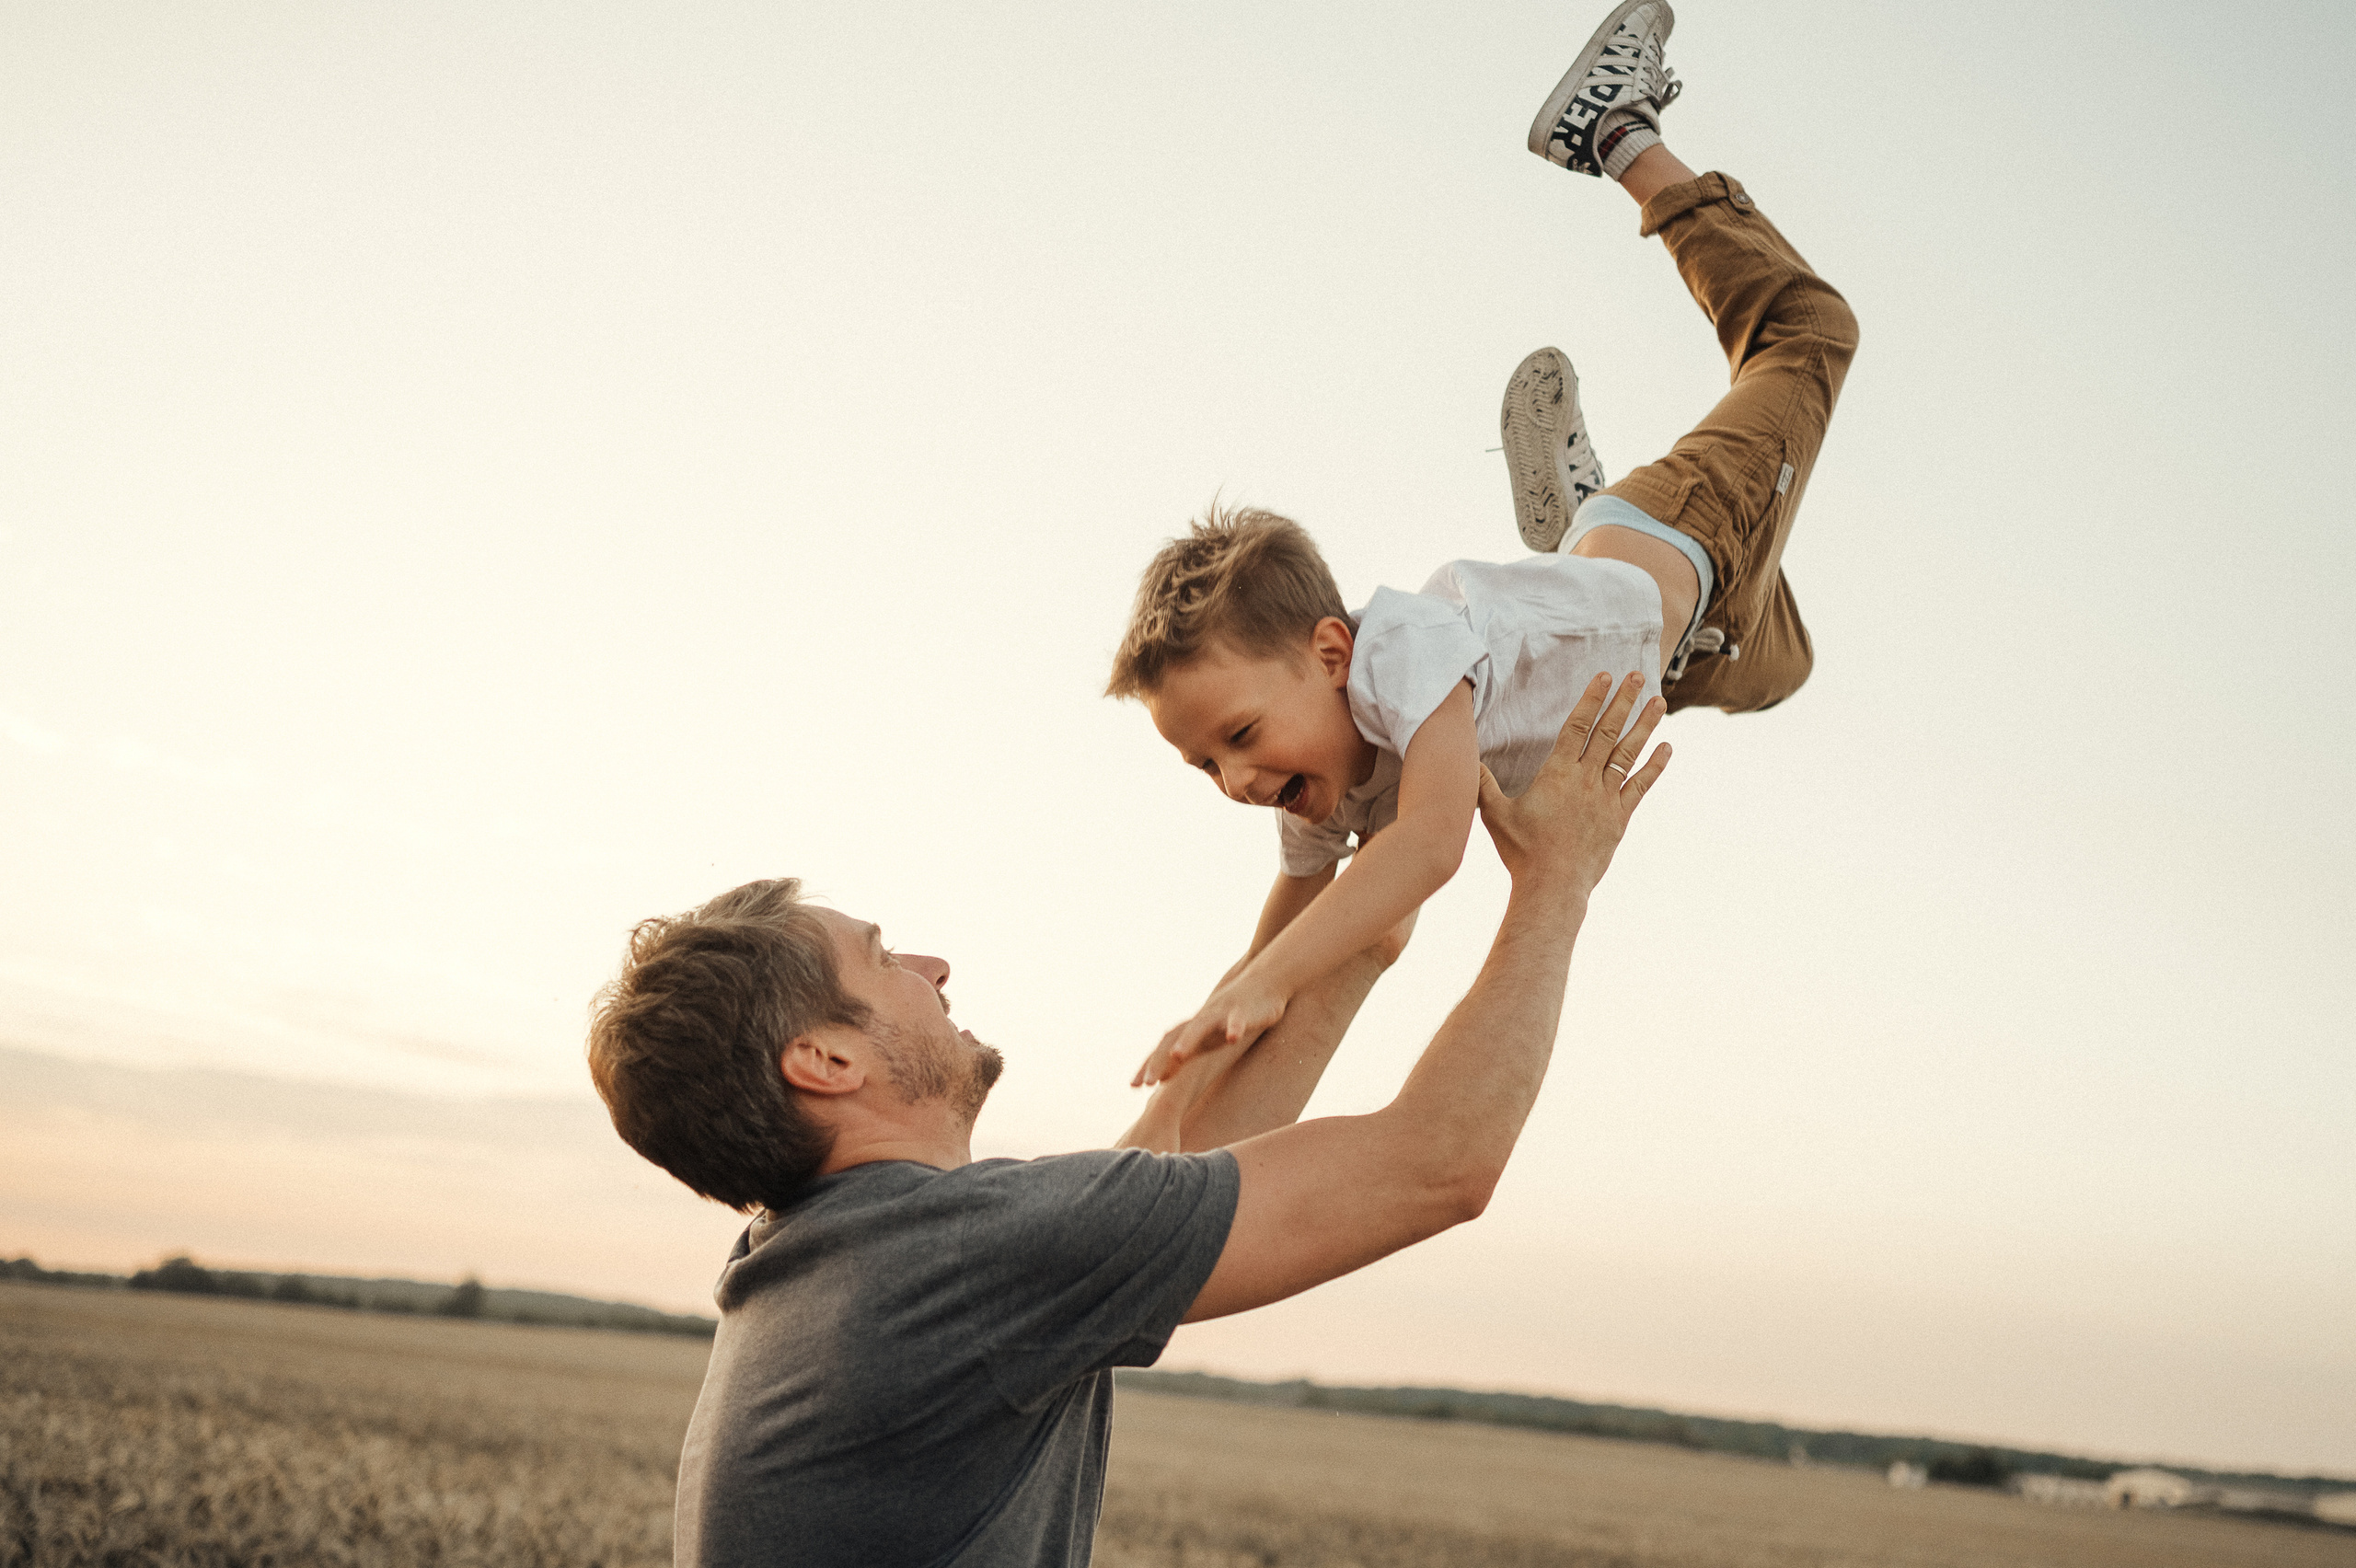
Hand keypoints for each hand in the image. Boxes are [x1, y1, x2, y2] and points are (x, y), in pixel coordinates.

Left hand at [1133, 977, 1288, 1086]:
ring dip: (1188, 1040)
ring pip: (1200, 1026)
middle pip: (1173, 1039)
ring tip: (1177, 1055)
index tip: (1133, 1086)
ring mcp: (1219, 1014)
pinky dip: (1234, 1027)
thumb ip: (1187, 1054)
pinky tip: (1232, 1038)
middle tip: (1147, 1083)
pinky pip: (1237, 1019)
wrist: (1262, 983)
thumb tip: (1164, 1076)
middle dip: (1159, 1060)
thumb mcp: (1207, 1038)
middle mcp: (1199, 1020)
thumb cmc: (1232, 1016)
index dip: (1149, 1065)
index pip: (1163, 1048)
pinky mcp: (1242, 1010)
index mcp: (1191, 1030)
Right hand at [1478, 671, 1668, 896]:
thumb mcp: (1494, 814)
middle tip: (1638, 676)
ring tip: (1659, 702)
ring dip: (1644, 726)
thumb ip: (1482, 784)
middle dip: (1623, 701)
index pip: (1577, 726)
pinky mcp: (1619, 818)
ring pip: (1628, 753)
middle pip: (1607, 732)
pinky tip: (1667, 748)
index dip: (1591, 699)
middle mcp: (1585, 779)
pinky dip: (1654, 766)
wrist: (1553, 886)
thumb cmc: (1522, 851)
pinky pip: (1640, 786)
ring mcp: (1606, 798)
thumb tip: (1465, 760)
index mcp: (1557, 773)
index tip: (1604, 676)